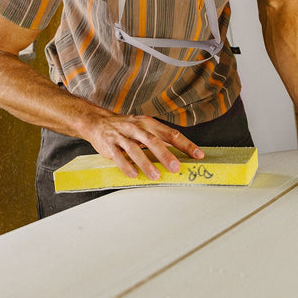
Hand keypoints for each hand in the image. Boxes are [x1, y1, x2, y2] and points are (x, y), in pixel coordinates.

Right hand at [83, 112, 204, 179]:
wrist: (99, 121)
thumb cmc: (126, 127)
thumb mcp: (145, 128)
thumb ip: (161, 138)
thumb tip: (181, 150)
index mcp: (149, 124)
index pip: (171, 134)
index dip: (185, 145)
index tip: (198, 155)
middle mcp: (137, 128)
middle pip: (153, 141)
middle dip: (165, 154)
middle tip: (176, 167)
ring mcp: (122, 136)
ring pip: (135, 149)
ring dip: (146, 163)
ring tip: (156, 176)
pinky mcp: (110, 145)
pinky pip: (119, 156)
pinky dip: (126, 166)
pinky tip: (134, 174)